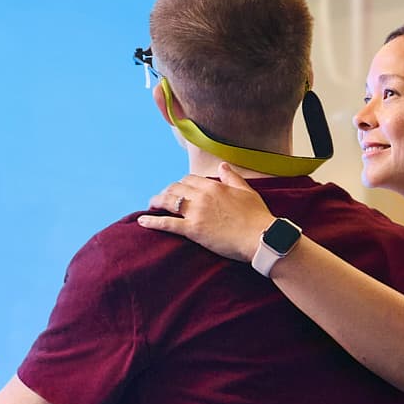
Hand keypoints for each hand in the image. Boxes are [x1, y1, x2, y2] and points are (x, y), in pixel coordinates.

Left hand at [140, 171, 271, 262]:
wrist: (261, 237)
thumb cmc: (257, 216)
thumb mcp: (246, 191)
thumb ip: (232, 177)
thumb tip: (222, 166)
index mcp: (214, 185)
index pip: (189, 179)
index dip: (181, 184)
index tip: (179, 190)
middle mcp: (202, 196)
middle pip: (175, 188)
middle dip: (166, 191)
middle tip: (162, 198)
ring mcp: (196, 212)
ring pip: (168, 201)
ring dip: (157, 202)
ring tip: (151, 205)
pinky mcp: (193, 230)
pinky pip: (167, 223)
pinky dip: (153, 221)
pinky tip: (142, 221)